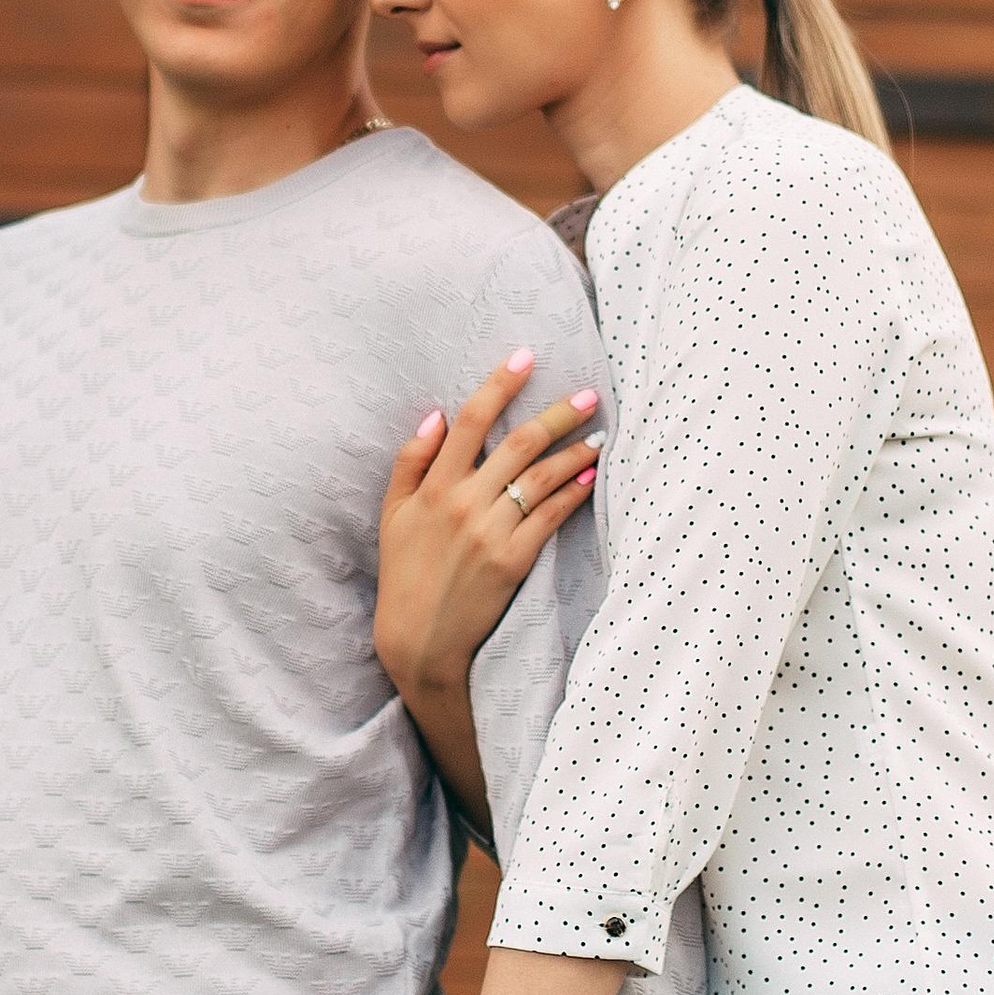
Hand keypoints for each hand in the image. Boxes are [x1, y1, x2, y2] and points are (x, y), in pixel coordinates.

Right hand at [375, 351, 601, 704]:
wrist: (419, 638)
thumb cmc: (404, 572)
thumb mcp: (393, 513)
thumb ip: (411, 461)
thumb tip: (435, 414)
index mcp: (434, 486)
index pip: (470, 420)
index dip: (500, 383)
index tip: (526, 356)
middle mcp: (464, 503)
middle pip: (519, 444)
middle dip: (558, 414)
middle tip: (590, 394)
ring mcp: (491, 532)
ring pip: (542, 478)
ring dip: (576, 452)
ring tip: (600, 434)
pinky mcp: (513, 561)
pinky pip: (550, 518)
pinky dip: (573, 494)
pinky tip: (589, 477)